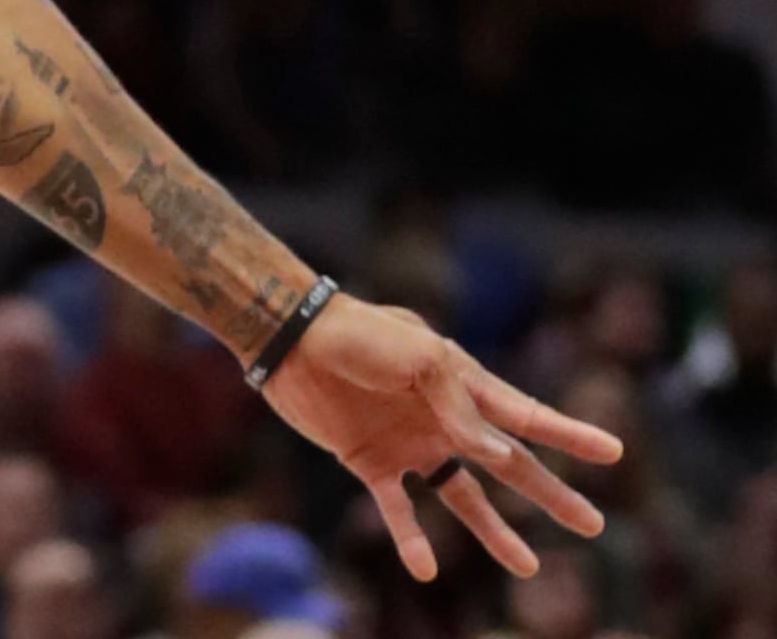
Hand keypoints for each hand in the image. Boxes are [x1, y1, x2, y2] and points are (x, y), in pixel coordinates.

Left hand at [259, 294, 622, 581]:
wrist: (291, 337)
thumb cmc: (359, 335)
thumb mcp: (419, 359)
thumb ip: (460, 408)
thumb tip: (499, 454)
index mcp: (463, 385)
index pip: (528, 416)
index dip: (570, 435)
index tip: (614, 452)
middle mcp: (444, 420)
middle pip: (509, 465)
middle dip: (551, 494)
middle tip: (593, 525)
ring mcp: (410, 443)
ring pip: (463, 497)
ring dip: (494, 532)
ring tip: (528, 568)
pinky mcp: (369, 461)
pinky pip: (398, 508)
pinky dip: (412, 540)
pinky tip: (426, 570)